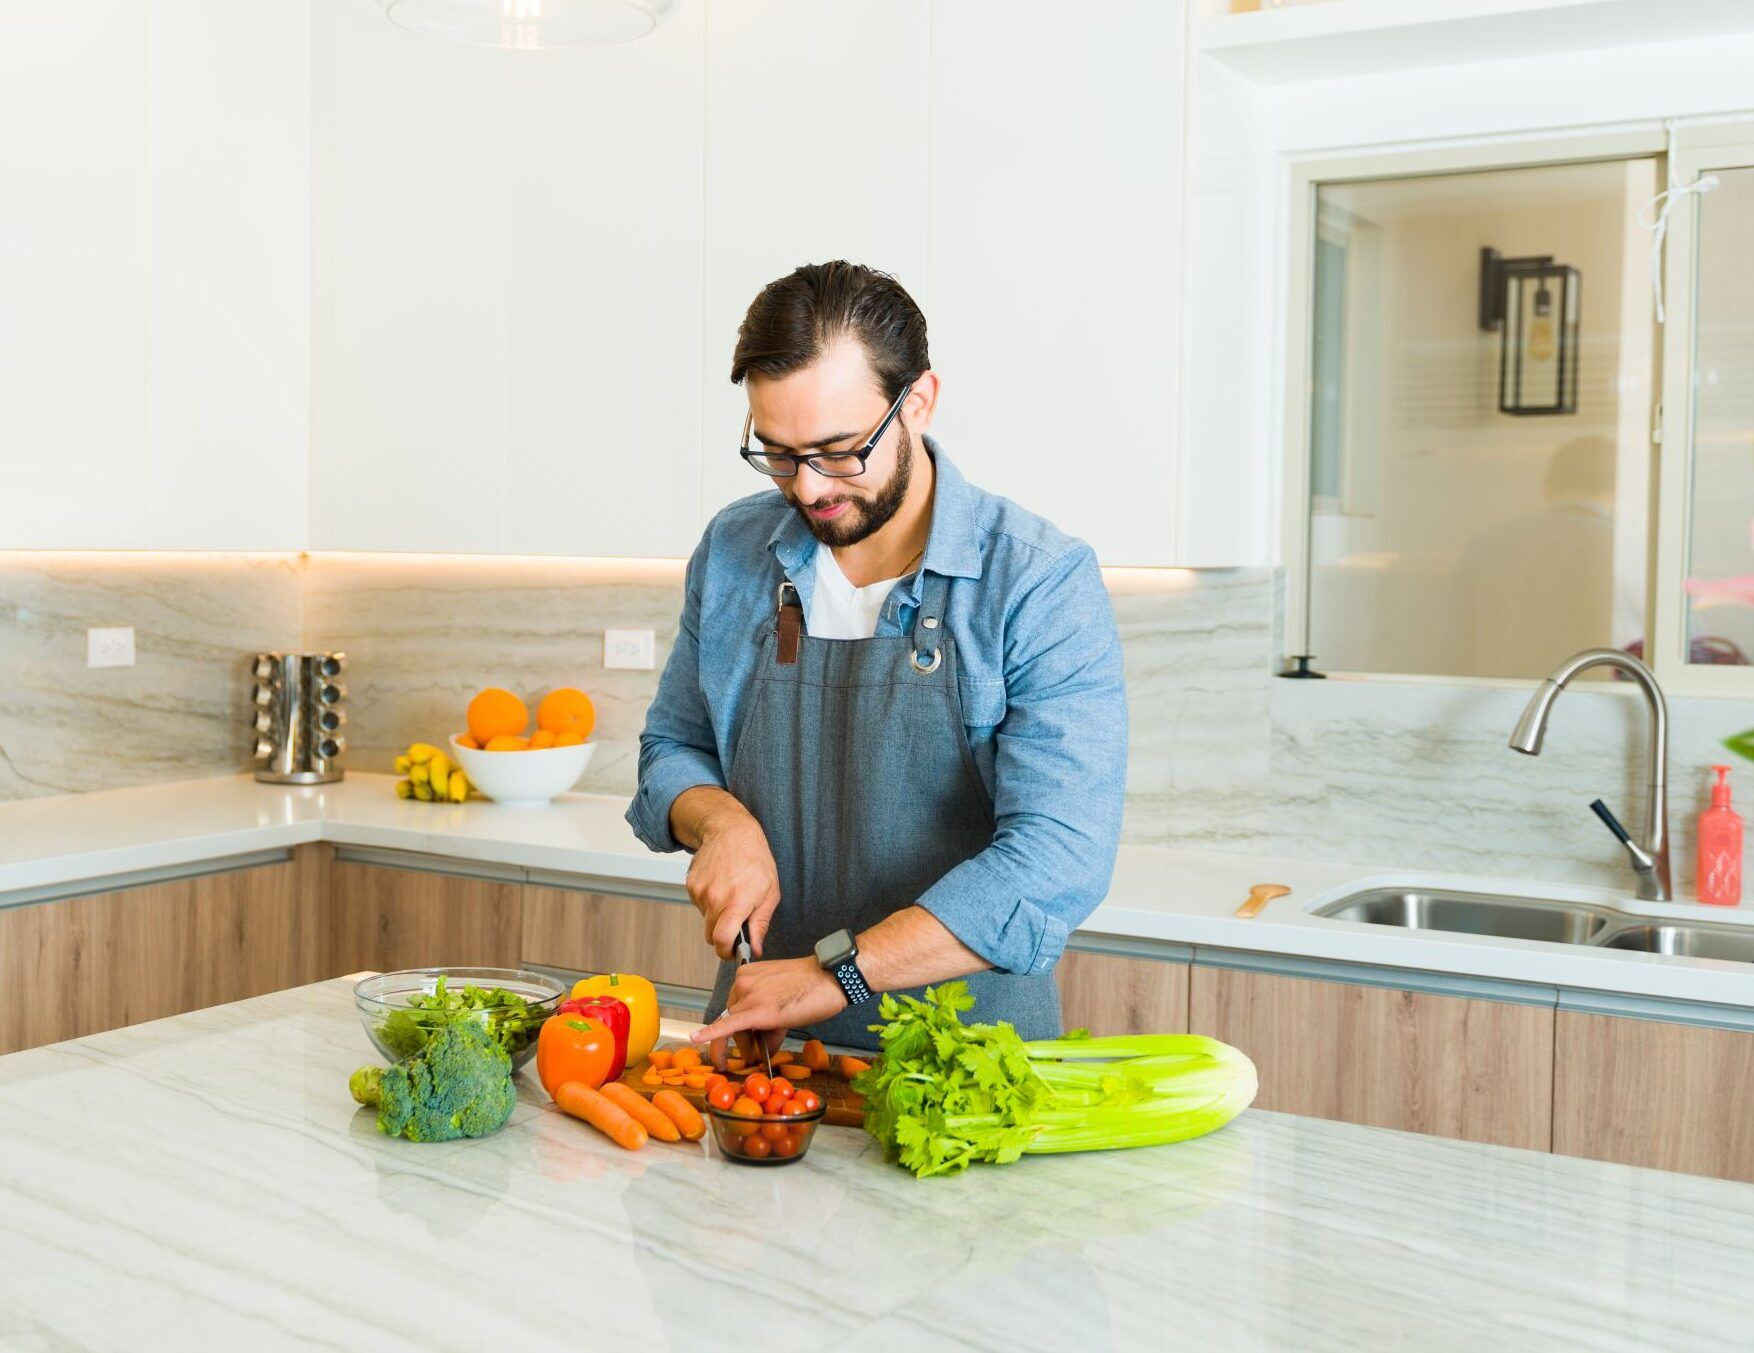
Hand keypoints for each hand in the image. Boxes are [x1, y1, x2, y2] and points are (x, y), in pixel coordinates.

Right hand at [684, 804, 781, 958]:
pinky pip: (699, 904)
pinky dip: (709, 901)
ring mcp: (700, 891)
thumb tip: (755, 949)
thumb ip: (761, 924)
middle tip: (736, 920)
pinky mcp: (691, 885)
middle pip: (711, 935)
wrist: (731, 832)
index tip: (731, 951)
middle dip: (723, 934)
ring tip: (730, 894)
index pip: (722, 940)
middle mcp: (715, 897)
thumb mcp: (770, 892)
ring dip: (716, 914)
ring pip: (705, 919)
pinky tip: (720, 885)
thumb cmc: (755, 859)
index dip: (726, 951)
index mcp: (737, 901)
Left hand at [692, 958, 846, 1065]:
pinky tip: (697, 1039)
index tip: (732, 1040)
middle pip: (733, 1018)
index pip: (736, 1006)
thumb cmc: (813, 985)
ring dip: (747, 1045)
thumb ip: (766, 1018)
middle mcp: (743, 983)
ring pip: (737, 1028)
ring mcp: (748, 996)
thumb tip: (760, 1048)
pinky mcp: (756, 1012)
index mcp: (747, 975)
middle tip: (754, 1054)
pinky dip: (712, 1035)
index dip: (736, 1027)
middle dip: (744, 1040)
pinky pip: (727, 1026)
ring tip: (763, 1052)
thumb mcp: (782, 996)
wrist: (831, 977)